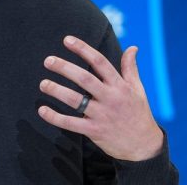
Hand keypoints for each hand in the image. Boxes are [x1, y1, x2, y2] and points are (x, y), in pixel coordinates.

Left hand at [38, 36, 163, 160]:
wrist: (144, 146)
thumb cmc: (139, 113)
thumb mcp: (138, 89)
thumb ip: (130, 68)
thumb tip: (133, 47)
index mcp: (120, 86)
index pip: (100, 62)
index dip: (83, 49)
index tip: (67, 40)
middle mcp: (110, 98)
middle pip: (84, 79)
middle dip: (65, 68)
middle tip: (48, 60)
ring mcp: (102, 115)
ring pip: (75, 100)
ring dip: (56, 91)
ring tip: (43, 84)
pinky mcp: (94, 131)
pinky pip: (71, 123)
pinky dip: (55, 117)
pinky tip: (42, 110)